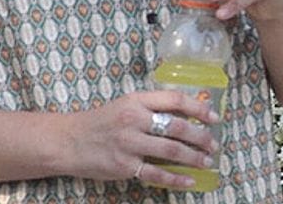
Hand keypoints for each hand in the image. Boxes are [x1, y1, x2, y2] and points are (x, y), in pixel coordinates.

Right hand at [60, 89, 216, 188]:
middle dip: (201, 137)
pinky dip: (175, 178)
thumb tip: (188, 114)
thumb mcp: (126, 105)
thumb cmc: (101, 122)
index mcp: (137, 101)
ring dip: (194, 157)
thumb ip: (152, 107)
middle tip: (214, 144)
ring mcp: (129, 144)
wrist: (68, 141)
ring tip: (207, 162)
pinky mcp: (124, 166)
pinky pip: (156, 174)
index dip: (199, 108)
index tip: (214, 117)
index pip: (175, 100)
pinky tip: (189, 181)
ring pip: (171, 150)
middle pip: (177, 127)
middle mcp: (134, 120)